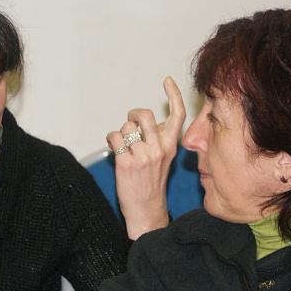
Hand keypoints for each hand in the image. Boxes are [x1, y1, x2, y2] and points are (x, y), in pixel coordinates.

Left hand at [106, 76, 185, 238]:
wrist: (147, 210)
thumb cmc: (152, 182)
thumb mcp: (164, 159)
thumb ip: (160, 138)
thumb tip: (149, 120)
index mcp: (170, 146)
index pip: (178, 115)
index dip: (174, 94)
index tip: (167, 81)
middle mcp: (159, 149)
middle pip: (145, 114)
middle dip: (133, 115)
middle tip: (130, 124)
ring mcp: (143, 156)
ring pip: (127, 127)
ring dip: (122, 133)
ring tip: (125, 147)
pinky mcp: (126, 163)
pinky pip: (114, 138)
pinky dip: (111, 141)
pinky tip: (116, 151)